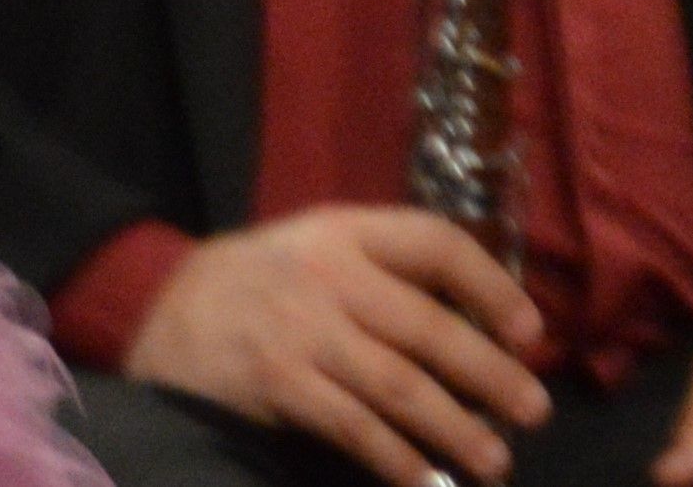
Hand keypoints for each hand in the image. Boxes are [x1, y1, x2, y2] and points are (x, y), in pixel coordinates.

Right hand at [127, 206, 553, 485]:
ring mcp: (298, 329)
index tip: (529, 331)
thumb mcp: (314, 250)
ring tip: (495, 460)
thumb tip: (484, 327)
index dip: (492, 285)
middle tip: (534, 411)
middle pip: (428, 326)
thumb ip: (383, 272)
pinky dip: (399, 460)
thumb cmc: (259, 286)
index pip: (433, 241)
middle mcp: (323, 273)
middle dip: (491, 373)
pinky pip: (354, 427)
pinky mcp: (277, 382)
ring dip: (457, 429)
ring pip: (400, 385)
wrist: (158, 312)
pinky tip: (426, 481)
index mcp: (340, 231)